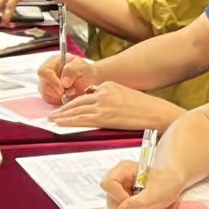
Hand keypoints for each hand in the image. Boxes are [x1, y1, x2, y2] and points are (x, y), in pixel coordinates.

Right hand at [38, 55, 96, 105]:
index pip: (43, 72)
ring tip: (72, 93)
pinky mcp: (48, 94)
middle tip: (72, 92)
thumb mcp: (81, 67)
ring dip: (60, 97)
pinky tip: (68, 97)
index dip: (52, 81)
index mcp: (52, 62)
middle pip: (43, 85)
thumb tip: (63, 83)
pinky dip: (59, 101)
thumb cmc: (85, 71)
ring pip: (46, 94)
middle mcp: (46, 73)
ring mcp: (46, 84)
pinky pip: (49, 100)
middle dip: (58, 91)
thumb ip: (72, 71)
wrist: (89, 80)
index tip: (64, 88)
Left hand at [49, 81, 172, 129]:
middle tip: (53, 113)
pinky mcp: (104, 116)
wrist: (155, 111)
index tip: (66, 106)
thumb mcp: (126, 96)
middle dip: (63, 108)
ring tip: (52, 119)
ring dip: (62, 115)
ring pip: (77, 109)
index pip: (86, 94)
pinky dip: (68, 121)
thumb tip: (102, 109)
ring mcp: (103, 104)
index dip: (73, 102)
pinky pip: (82, 118)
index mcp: (108, 86)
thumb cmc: (145, 107)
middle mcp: (103, 92)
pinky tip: (61, 123)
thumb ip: (111, 99)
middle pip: (78, 101)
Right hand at [102, 159, 183, 208]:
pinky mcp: (125, 203)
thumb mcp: (157, 193)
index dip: (118, 197)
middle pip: (112, 202)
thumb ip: (139, 202)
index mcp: (123, 170)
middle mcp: (119, 181)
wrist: (175, 185)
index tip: (134, 204)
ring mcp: (121, 193)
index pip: (109, 184)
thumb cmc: (167, 183)